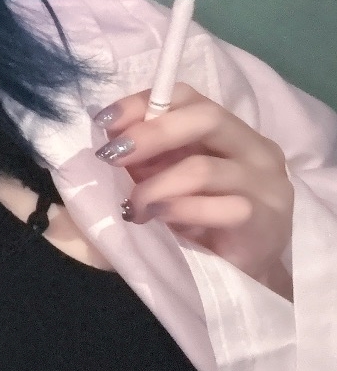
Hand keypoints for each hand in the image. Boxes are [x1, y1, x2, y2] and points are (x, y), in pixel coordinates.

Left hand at [93, 82, 293, 298]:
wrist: (244, 274)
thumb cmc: (204, 222)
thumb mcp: (172, 181)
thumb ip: (151, 157)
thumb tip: (111, 134)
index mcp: (231, 131)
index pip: (189, 96)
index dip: (144, 103)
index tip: (105, 121)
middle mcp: (254, 148)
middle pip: (205, 119)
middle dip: (149, 135)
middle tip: (112, 156)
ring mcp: (264, 183)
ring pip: (203, 169)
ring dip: (155, 187)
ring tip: (133, 207)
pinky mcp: (264, 220)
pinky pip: (218, 208)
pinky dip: (178, 211)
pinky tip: (157, 218)